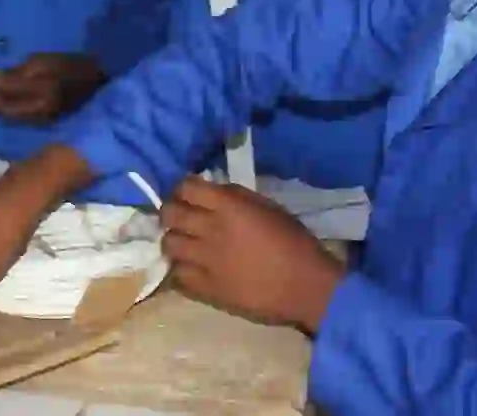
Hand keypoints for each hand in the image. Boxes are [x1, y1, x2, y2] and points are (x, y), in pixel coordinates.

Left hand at [0, 53, 104, 123]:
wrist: (95, 83)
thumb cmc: (68, 65)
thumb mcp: (41, 61)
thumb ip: (14, 71)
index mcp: (40, 90)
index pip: (3, 92)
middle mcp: (40, 109)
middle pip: (4, 109)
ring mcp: (43, 119)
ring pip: (12, 115)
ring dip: (2, 105)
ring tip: (1, 92)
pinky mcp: (46, 122)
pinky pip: (22, 118)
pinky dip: (14, 109)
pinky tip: (15, 99)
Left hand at [162, 176, 344, 332]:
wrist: (307, 287)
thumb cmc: (295, 243)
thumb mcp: (268, 208)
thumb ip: (236, 198)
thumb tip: (212, 194)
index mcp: (228, 207)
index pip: (187, 188)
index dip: (184, 189)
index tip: (188, 195)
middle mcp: (211, 229)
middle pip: (170, 214)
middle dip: (172, 213)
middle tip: (181, 219)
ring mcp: (206, 260)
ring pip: (169, 245)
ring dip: (175, 241)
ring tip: (185, 246)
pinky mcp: (207, 288)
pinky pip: (178, 276)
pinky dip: (181, 270)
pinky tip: (192, 270)